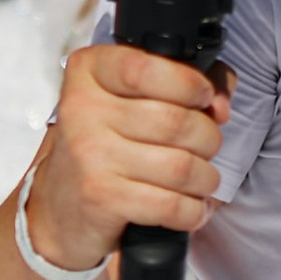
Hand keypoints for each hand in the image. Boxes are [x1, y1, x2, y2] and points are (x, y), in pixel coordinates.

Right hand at [25, 38, 228, 271]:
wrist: (59, 208)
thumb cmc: (105, 147)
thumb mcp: (130, 100)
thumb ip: (184, 82)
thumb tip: (221, 102)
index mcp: (89, 73)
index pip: (147, 68)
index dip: (190, 84)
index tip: (203, 98)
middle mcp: (83, 110)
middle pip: (176, 121)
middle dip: (208, 139)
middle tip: (204, 148)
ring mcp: (90, 155)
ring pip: (181, 166)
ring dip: (205, 178)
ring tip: (200, 180)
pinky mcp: (101, 198)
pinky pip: (171, 205)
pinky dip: (192, 211)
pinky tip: (187, 207)